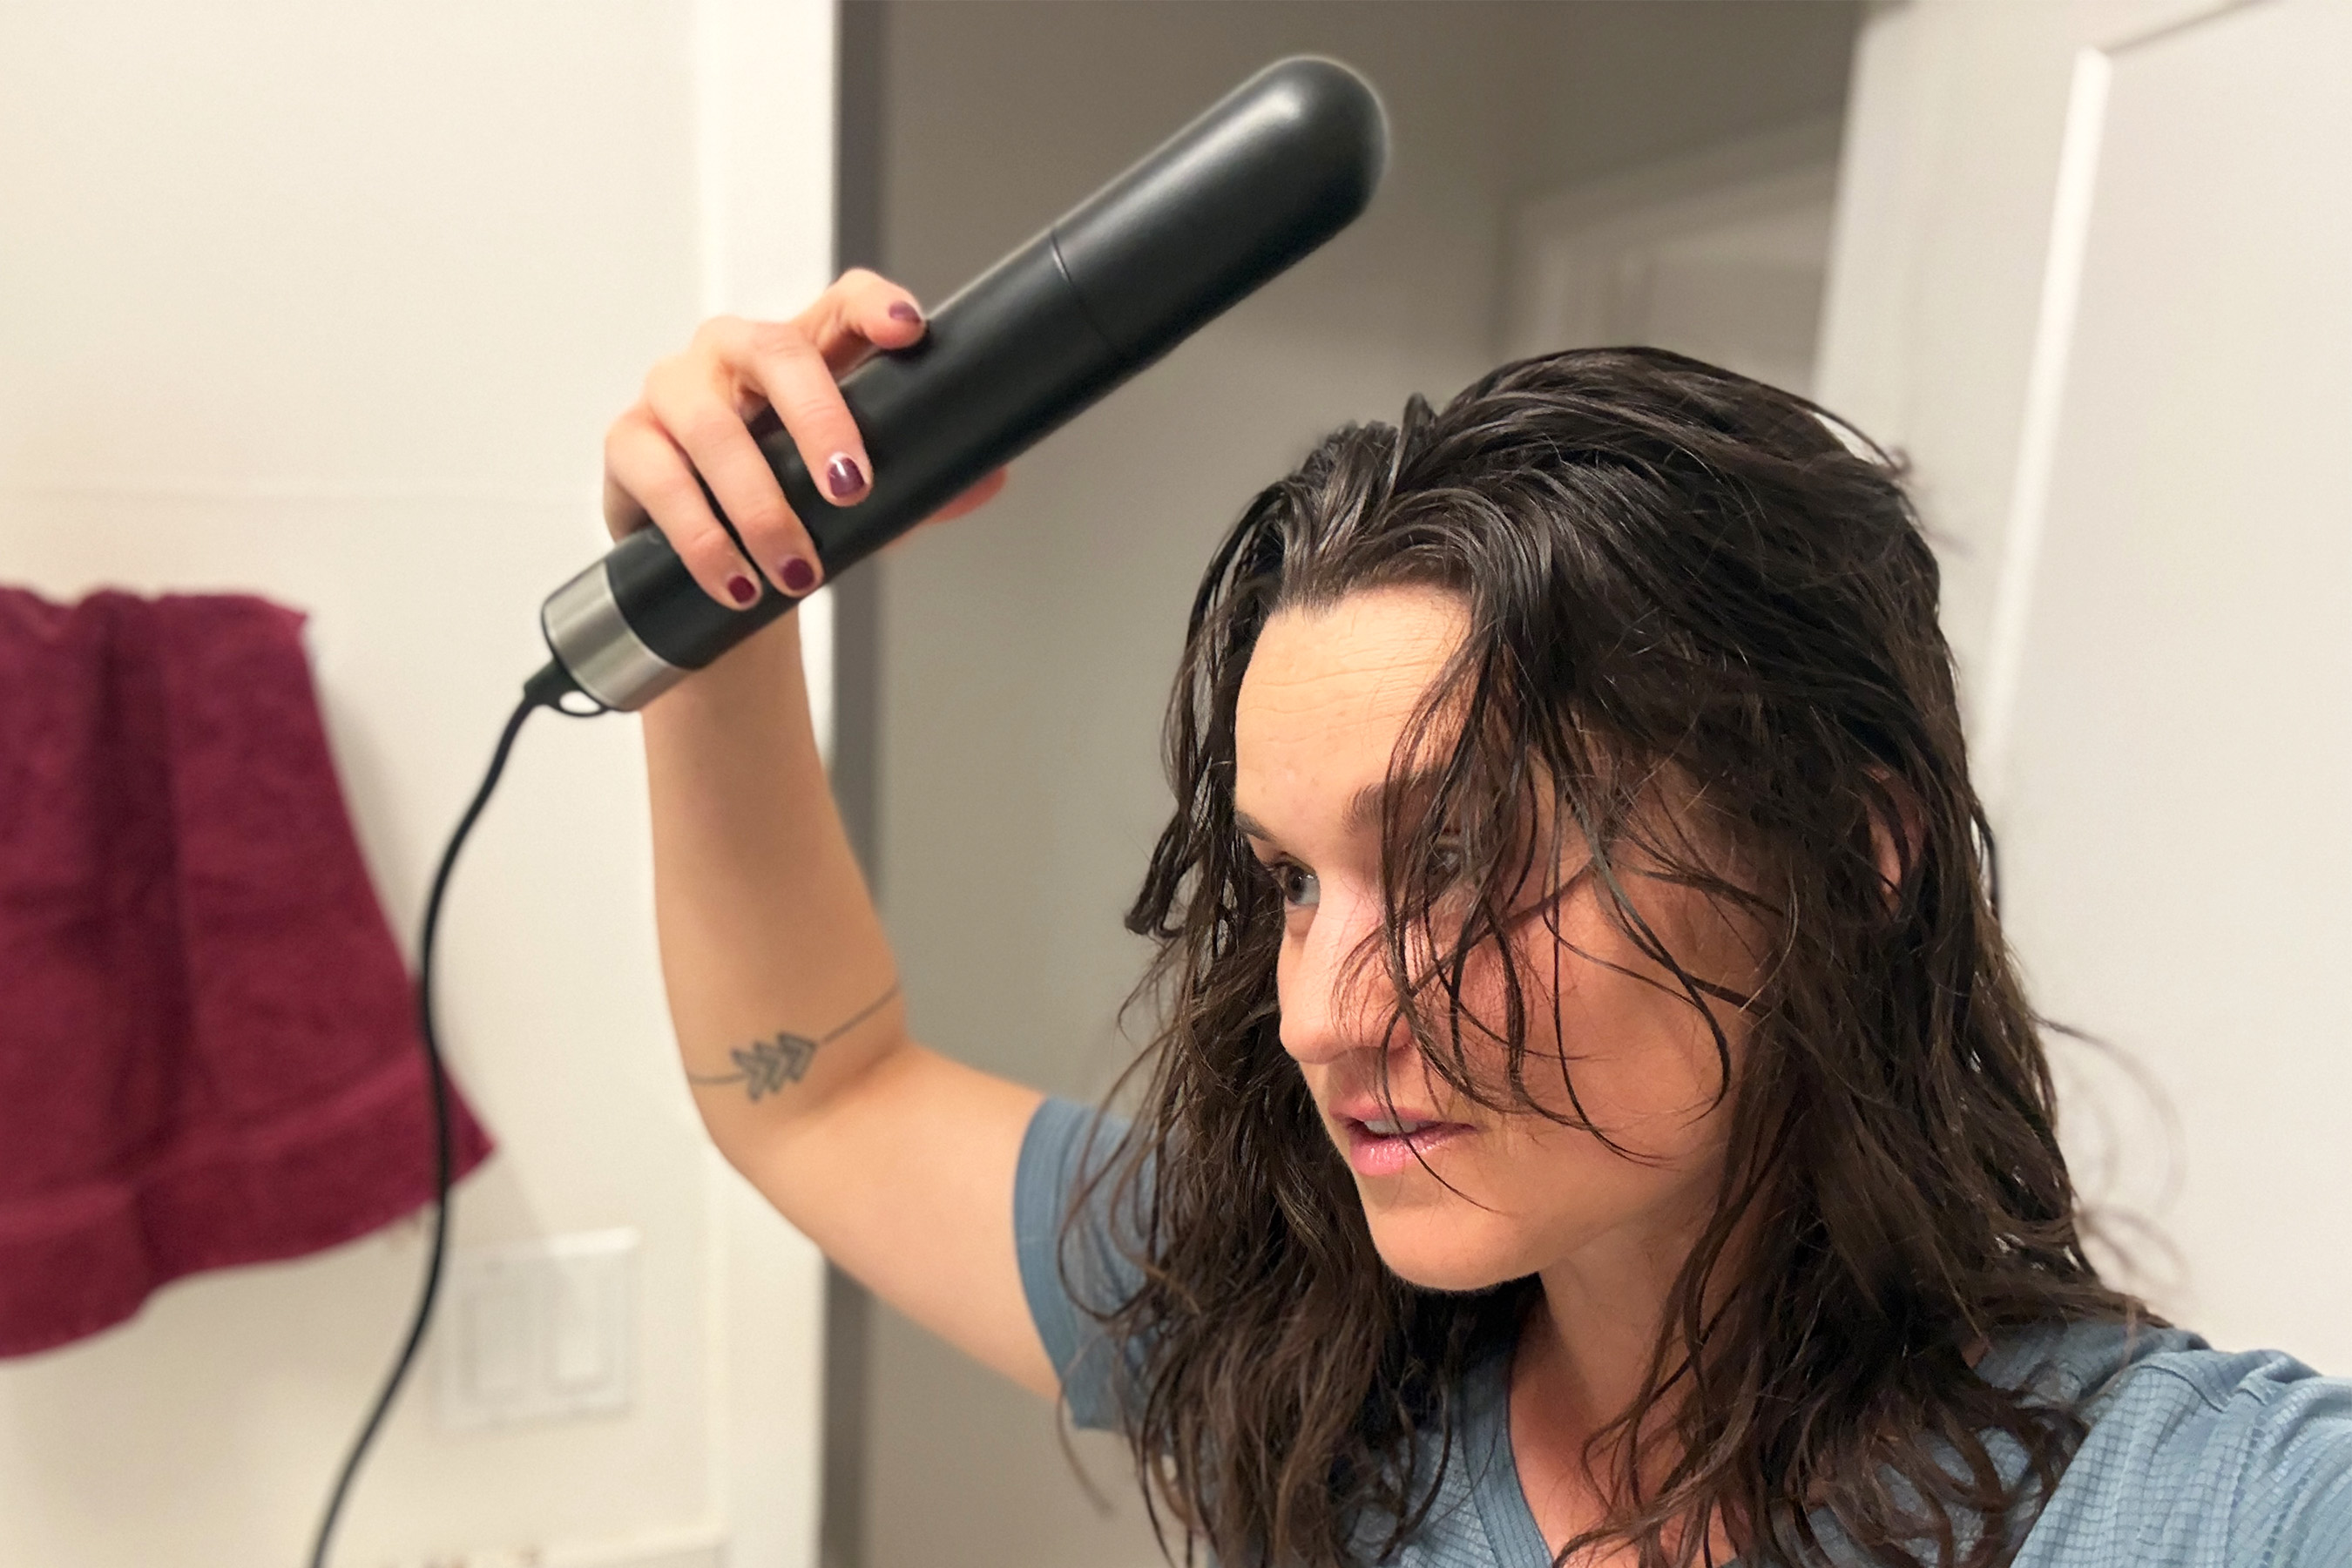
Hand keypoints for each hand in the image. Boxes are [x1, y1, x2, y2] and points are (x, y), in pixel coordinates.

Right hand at [602, 268, 1009, 607]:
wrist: (715, 574)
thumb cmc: (793, 512)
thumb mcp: (864, 504)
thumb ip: (923, 488)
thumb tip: (989, 477)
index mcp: (801, 353)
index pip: (840, 303)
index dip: (874, 305)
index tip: (909, 330)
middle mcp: (733, 356)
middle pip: (776, 354)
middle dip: (819, 421)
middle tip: (851, 488)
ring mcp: (673, 392)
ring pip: (711, 428)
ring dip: (760, 506)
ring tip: (798, 570)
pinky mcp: (629, 445)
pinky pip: (659, 480)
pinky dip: (703, 539)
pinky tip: (737, 581)